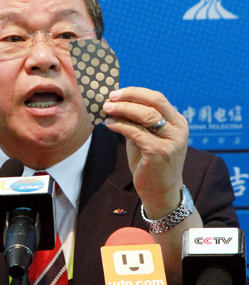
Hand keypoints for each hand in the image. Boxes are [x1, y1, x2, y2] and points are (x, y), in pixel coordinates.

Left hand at [103, 87, 188, 217]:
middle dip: (129, 97)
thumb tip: (115, 103)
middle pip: (153, 102)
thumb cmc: (150, 162)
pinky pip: (136, 132)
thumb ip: (136, 121)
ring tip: (106, 109)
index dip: (135, 93)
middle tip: (110, 98)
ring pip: (146, 115)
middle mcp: (178, 129)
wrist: (160, 192)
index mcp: (177, 122)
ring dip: (123, 110)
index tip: (116, 93)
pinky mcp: (160, 152)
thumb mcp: (145, 137)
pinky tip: (109, 124)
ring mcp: (171, 141)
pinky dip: (121, 125)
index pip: (157, 98)